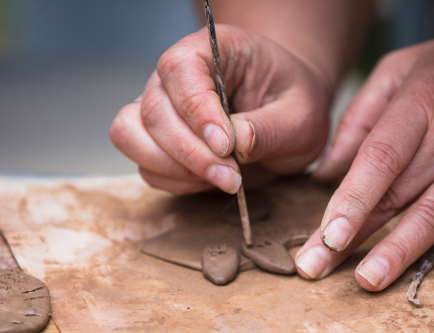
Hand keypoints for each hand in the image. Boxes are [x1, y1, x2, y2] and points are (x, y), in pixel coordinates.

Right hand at [110, 25, 330, 194]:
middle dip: (191, 153)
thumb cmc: (292, 105)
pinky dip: (174, 181)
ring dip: (175, 169)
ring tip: (223, 180)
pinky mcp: (157, 141)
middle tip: (232, 177)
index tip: (226, 145)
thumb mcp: (301, 115)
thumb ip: (271, 128)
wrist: (286, 118)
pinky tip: (210, 181)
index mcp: (213, 49)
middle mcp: (176, 75)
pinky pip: (146, 166)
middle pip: (153, 110)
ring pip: (133, 137)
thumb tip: (238, 143)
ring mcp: (161, 108)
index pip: (181, 69)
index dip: (196, 111)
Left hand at [296, 17, 433, 289]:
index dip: (348, 198)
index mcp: (417, 103)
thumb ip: (362, 116)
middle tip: (316, 268)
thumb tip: (325, 171)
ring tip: (368, 278)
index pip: (375, 158)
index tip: (322, 235)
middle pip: (394, 191)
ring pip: (433, 206)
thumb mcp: (407, 68)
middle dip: (352, 234)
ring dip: (400, 245)